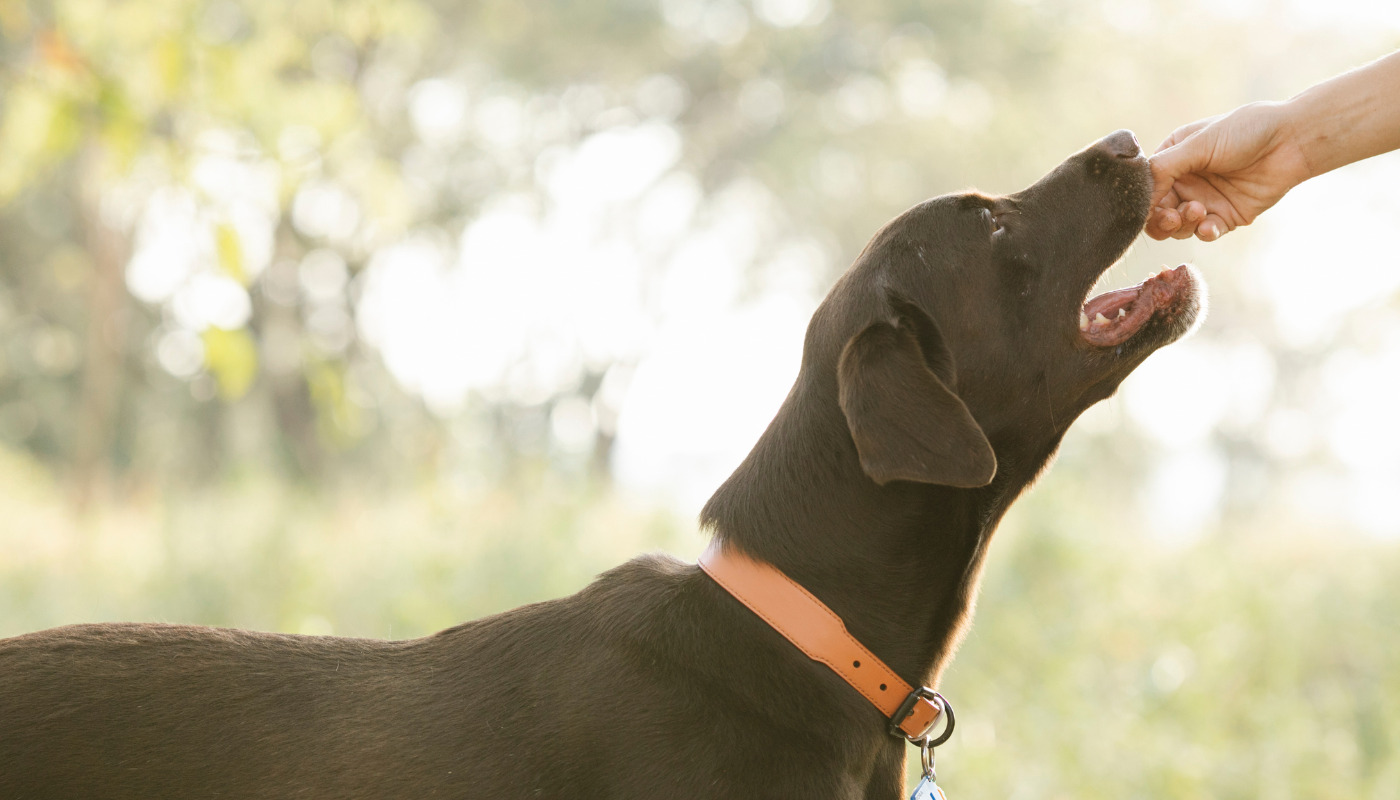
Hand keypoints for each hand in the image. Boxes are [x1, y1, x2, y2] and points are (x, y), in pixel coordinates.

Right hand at [1145, 102, 1311, 241]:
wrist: (1291, 140)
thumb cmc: (1244, 131)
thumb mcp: (1197, 144)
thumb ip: (1164, 168)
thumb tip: (1137, 195)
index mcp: (1173, 159)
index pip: (1146, 187)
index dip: (1143, 201)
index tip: (1146, 207)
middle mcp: (1185, 182)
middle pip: (1157, 213)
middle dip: (1160, 219)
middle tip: (1172, 217)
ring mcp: (1204, 201)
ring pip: (1178, 228)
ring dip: (1183, 224)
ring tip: (1199, 211)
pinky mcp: (1225, 217)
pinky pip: (1205, 233)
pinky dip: (1204, 232)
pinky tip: (1210, 226)